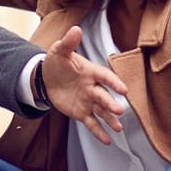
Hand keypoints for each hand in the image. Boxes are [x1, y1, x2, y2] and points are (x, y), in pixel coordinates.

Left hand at [38, 26, 128, 144]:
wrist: (46, 79)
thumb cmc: (56, 63)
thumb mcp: (59, 51)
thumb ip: (68, 43)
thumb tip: (76, 29)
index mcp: (90, 72)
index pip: (104, 77)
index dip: (114, 82)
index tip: (124, 89)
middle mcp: (92, 88)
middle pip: (103, 96)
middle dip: (111, 104)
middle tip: (119, 111)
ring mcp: (88, 102)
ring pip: (101, 112)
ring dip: (110, 120)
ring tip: (118, 128)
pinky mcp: (81, 113)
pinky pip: (91, 124)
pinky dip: (99, 132)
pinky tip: (107, 141)